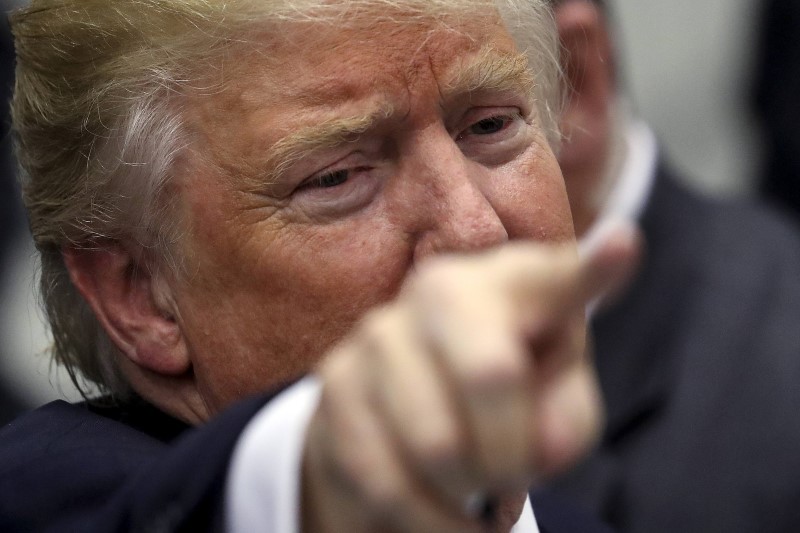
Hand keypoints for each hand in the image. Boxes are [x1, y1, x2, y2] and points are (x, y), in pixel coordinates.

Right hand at [303, 227, 638, 532]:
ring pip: (436, 443)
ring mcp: (380, 331)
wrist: (397, 416)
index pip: (557, 276)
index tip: (624, 246)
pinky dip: (427, 519)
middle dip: (510, 453)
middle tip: (509, 475)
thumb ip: (564, 421)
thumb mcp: (550, 408)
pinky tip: (438, 509)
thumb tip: (540, 444)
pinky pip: (387, 478)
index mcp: (509, 284)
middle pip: (491, 376)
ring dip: (465, 491)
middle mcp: (439, 290)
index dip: (594, 267)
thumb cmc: (494, 403)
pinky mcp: (336, 383)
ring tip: (469, 487)